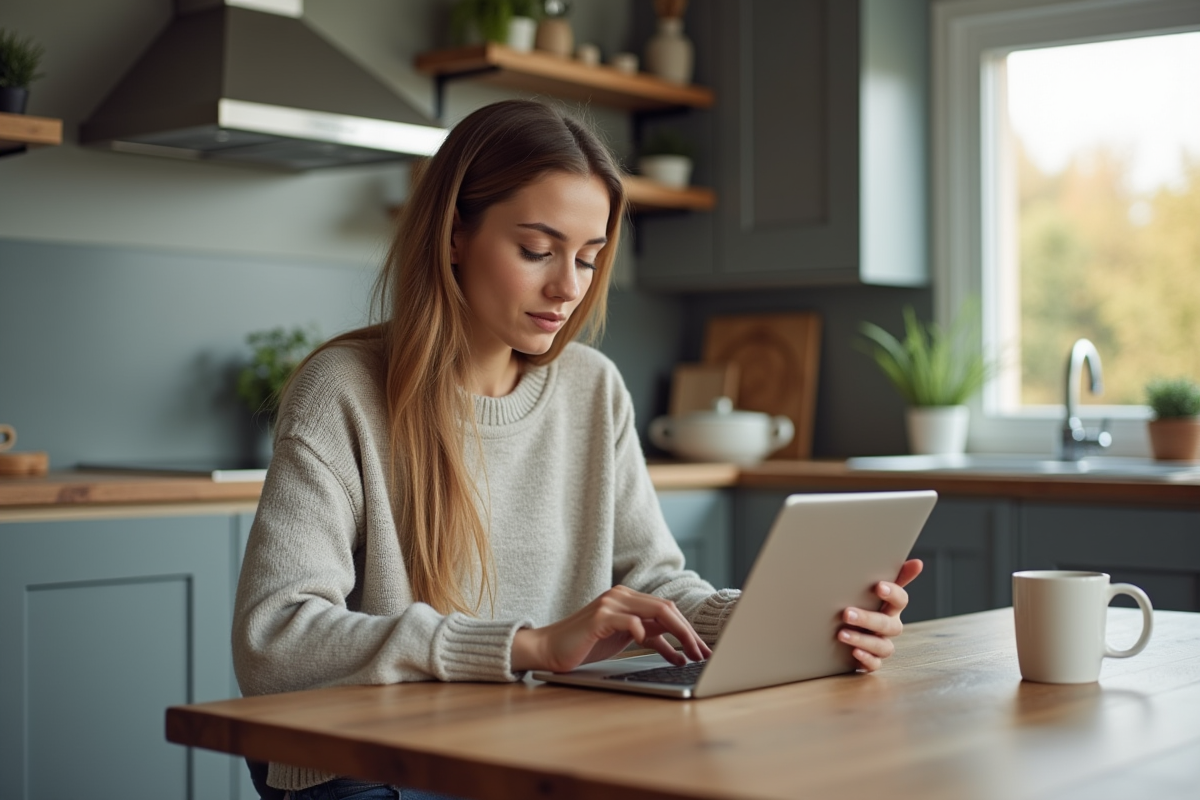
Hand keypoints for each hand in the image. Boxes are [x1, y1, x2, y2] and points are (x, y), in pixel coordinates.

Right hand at [512, 585, 711, 672]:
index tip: (702, 649)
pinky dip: (643, 632)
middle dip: (689, 633)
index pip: (667, 609)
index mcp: (627, 599)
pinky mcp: (598, 618)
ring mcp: (609, 604)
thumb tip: (679, 645)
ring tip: (689, 655)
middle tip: (702, 654)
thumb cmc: (585, 645)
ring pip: (656, 612)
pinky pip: (630, 621)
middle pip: (667, 609)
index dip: (688, 629)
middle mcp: (620, 596)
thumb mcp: (622, 639)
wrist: (548, 649)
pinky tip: (647, 644)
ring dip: (678, 635)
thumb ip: (647, 635)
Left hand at [838, 558, 923, 671]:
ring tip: (842, 634)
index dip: (893, 594)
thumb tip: (918, 563)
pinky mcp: (871, 661)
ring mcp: (881, 644)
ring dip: (863, 640)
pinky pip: (875, 664)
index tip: (878, 586)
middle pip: (889, 625)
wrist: (839, 629)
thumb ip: (893, 576)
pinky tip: (854, 652)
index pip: (901, 600)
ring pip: (883, 646)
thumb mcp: (871, 589)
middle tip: (847, 613)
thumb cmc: (861, 603)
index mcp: (891, 608)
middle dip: (868, 619)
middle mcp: (889, 626)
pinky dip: (867, 659)